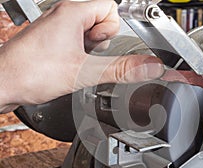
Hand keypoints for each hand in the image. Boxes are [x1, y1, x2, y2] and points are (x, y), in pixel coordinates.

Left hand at [0, 0, 163, 112]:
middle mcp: (64, 16)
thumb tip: (150, 66)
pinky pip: (78, 42)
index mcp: (73, 13)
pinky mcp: (53, 40)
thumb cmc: (29, 73)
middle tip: (86, 57)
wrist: (1, 85)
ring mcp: (57, 28)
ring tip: (76, 63)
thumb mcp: (84, 72)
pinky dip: (80, 55)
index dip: (113, 30)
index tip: (103, 46)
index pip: (112, 9)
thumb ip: (121, 69)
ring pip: (91, 34)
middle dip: (101, 43)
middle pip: (103, 22)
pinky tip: (69, 66)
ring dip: (91, 51)